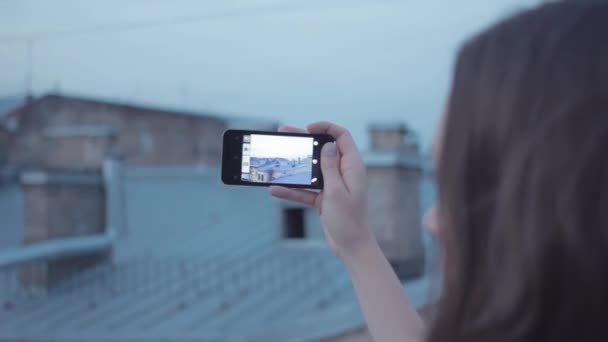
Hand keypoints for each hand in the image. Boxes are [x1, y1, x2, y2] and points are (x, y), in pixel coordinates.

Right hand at [269, 121, 375, 260]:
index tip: (308, 128)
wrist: (352, 247)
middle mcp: (344, 172)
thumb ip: (330, 166)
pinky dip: (292, 189)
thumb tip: (327, 144)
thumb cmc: (349, 220)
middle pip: (322, 150)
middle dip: (303, 142)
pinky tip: (275, 189)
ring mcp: (333, 185)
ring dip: (294, 166)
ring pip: (311, 169)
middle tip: (283, 134)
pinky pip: (306, 189)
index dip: (326, 127)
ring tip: (275, 159)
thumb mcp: (336, 191)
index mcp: (352, 166)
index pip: (341, 137)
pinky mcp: (324, 198)